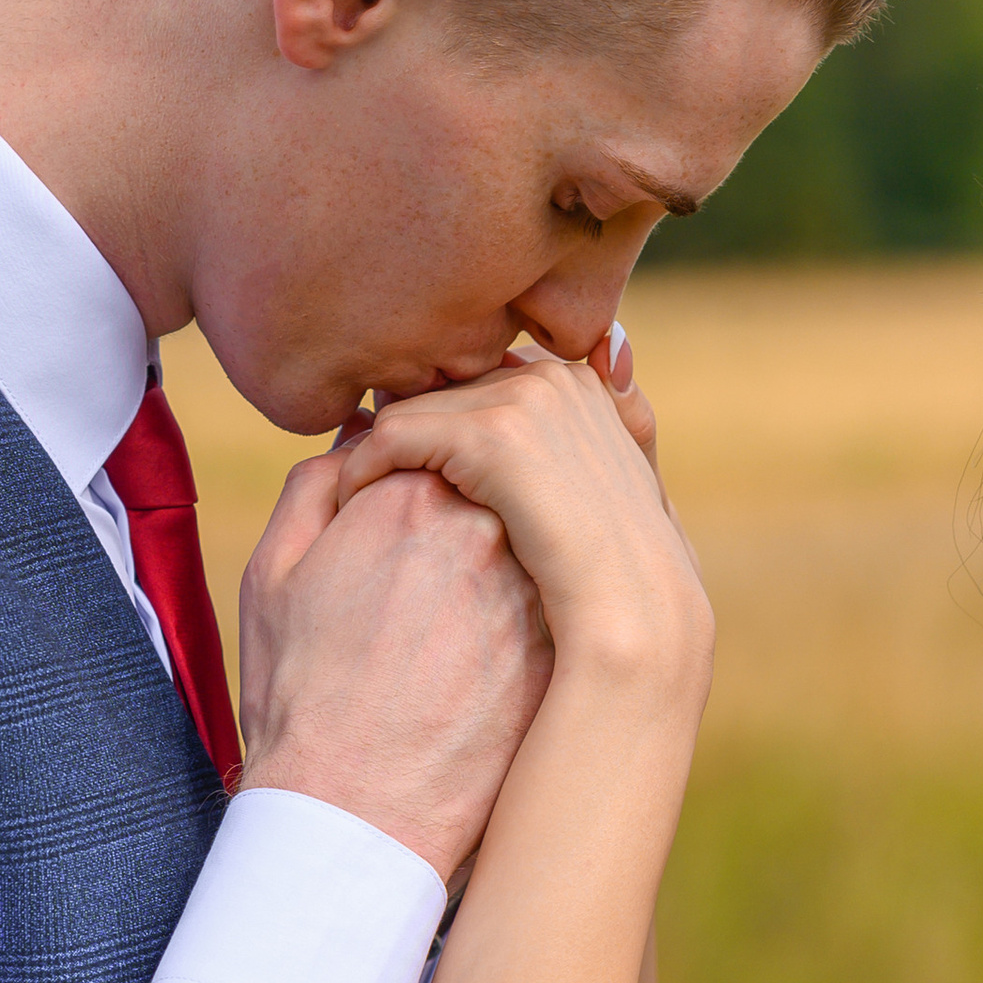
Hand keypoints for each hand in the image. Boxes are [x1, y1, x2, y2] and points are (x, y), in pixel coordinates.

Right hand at [234, 454, 551, 879]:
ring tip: (457, 608)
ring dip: (514, 547)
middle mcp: (489, 530)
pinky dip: (541, 598)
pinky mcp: (566, 645)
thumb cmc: (301, 699)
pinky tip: (493, 645)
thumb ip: (316, 485)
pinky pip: (564, 593)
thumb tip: (365, 438)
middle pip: (497, 479)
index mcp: (412, 495)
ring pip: (538, 534)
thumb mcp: (273, 577)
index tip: (395, 508)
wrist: (355, 816)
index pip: (438, 440)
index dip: (414, 468)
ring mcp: (538, 588)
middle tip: (429, 561)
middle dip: (471, 499)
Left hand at [335, 354, 711, 698]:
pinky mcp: (490, 434)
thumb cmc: (620, 577)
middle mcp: (553, 374)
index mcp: (578, 380)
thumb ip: (612, 425)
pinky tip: (347, 511)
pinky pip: (388, 437)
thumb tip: (607, 360)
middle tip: (363, 484)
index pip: (477, 382)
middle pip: (438, 389)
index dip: (437, 428)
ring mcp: (526, 399)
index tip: (406, 472)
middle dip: (403, 434)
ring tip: (350, 501)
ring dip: (372, 454)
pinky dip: (358, 472)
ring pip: (407, 408)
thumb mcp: (624, 489)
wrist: (635, 622)